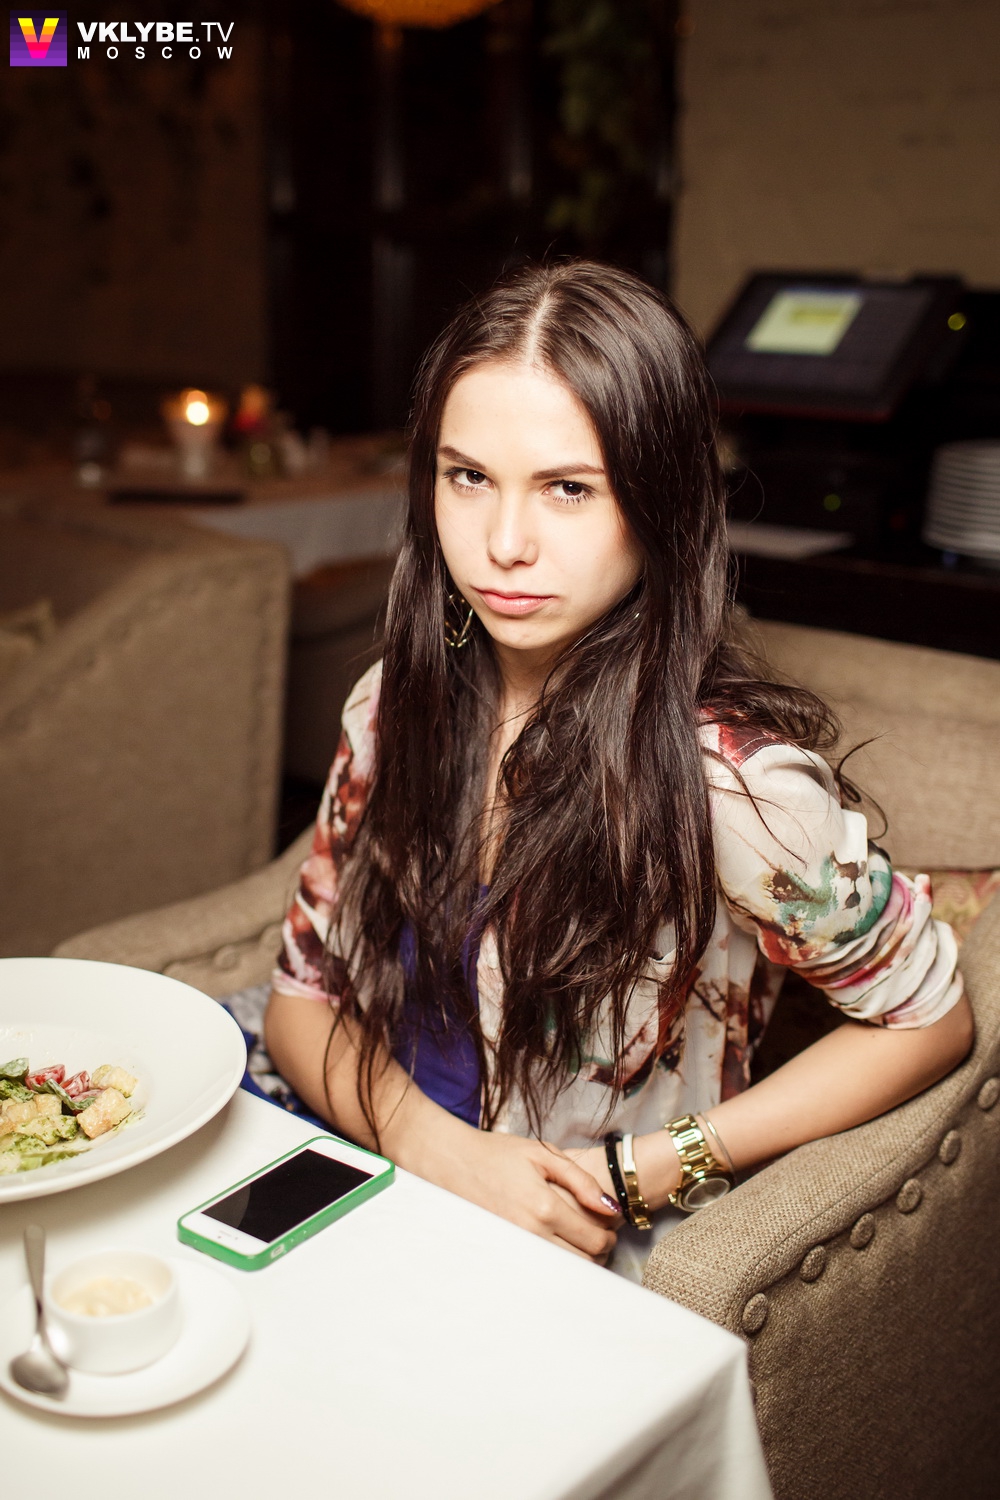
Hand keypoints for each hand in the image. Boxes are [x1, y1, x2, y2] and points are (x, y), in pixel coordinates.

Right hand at [423, 1124, 619, 1262]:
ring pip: (562, 1273)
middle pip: (582, 1264)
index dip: (610, 1236)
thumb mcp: (544, 1154)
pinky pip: (538, 1271)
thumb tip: (611, 1208)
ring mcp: (514, 1248)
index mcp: (544, 1207)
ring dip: (579, 1262)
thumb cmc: (498, 1154)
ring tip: (578, 1241)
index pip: (594, 1240)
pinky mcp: (502, 1254)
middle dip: (598, 1252)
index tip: (609, 1226)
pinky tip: (554, 1247)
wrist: (452, 1162)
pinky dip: (553, 1265)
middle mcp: (530, 1233)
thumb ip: (581, 1180)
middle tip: (599, 1235)